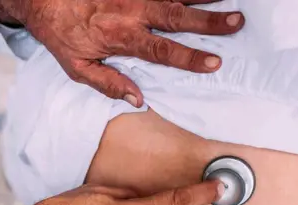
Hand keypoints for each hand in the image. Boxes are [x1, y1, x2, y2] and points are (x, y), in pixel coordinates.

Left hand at [0, 0, 243, 103]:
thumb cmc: (60, 33)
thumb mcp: (76, 67)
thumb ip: (108, 83)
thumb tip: (137, 100)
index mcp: (121, 37)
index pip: (162, 50)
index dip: (189, 57)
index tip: (215, 62)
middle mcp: (131, 11)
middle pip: (176, 16)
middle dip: (208, 20)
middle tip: (237, 21)